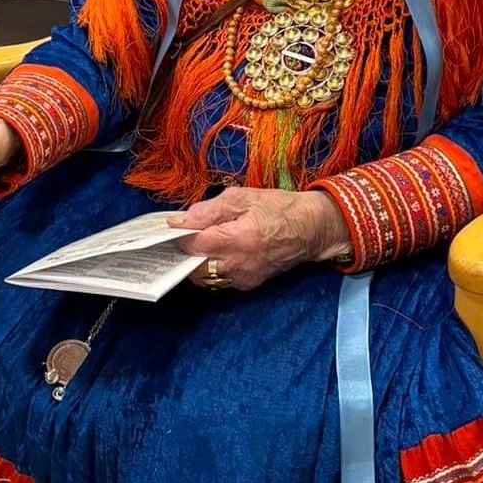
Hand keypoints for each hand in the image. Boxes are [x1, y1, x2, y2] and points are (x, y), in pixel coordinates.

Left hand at [167, 187, 349, 291]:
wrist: (311, 229)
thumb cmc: (277, 208)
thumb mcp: (240, 198)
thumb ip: (206, 211)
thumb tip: (179, 221)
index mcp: (237, 240)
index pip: (192, 246)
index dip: (177, 236)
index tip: (171, 226)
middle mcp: (239, 266)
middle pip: (194, 267)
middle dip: (184, 252)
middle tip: (183, 235)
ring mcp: (244, 279)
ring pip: (205, 276)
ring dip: (196, 261)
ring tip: (199, 241)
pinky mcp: (249, 284)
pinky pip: (220, 279)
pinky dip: (211, 267)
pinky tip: (214, 251)